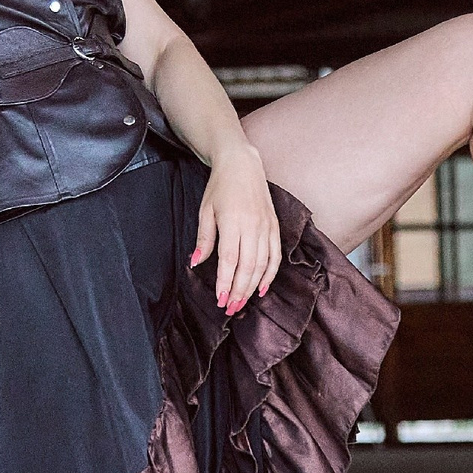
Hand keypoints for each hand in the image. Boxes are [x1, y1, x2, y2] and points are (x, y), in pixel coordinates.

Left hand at [191, 143, 280, 316]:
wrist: (242, 164)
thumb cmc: (220, 187)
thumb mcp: (205, 210)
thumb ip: (204, 238)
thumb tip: (196, 263)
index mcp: (232, 221)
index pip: (230, 259)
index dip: (226, 282)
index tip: (220, 299)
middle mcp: (252, 225)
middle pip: (248, 266)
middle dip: (239, 290)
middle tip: (230, 307)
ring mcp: (266, 226)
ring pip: (263, 263)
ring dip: (253, 286)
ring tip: (242, 302)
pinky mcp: (275, 226)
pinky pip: (275, 255)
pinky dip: (271, 273)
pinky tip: (262, 287)